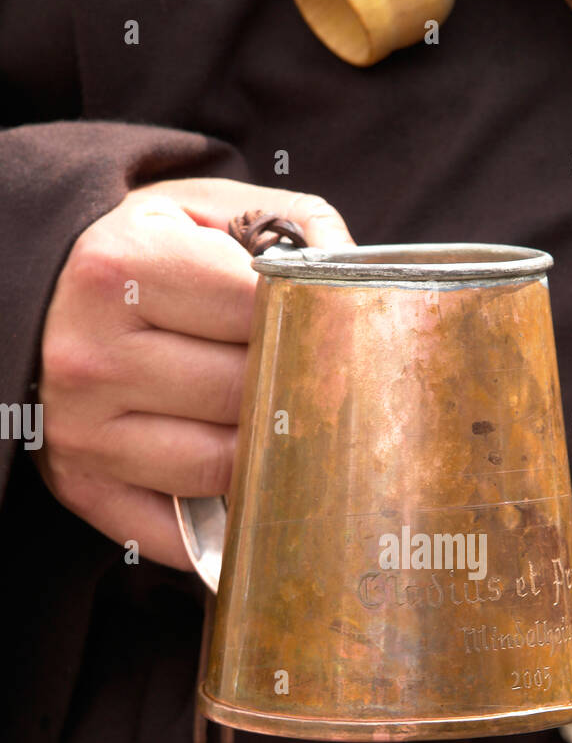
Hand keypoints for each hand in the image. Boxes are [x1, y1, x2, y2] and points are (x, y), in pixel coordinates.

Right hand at [37, 177, 352, 567]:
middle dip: (285, 388)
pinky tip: (243, 491)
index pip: (259, 312)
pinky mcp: (83, 489)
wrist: (47, 299)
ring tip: (265, 423)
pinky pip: (183, 532)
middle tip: (302, 379)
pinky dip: (227, 522)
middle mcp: (91, 354)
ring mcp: (82, 430)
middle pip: (244, 394)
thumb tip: (352, 277)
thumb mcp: (205, 210)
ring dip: (262, 453)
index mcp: (120, 268)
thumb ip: (289, 227)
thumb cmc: (145, 257)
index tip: (319, 326)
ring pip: (224, 468)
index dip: (304, 321)